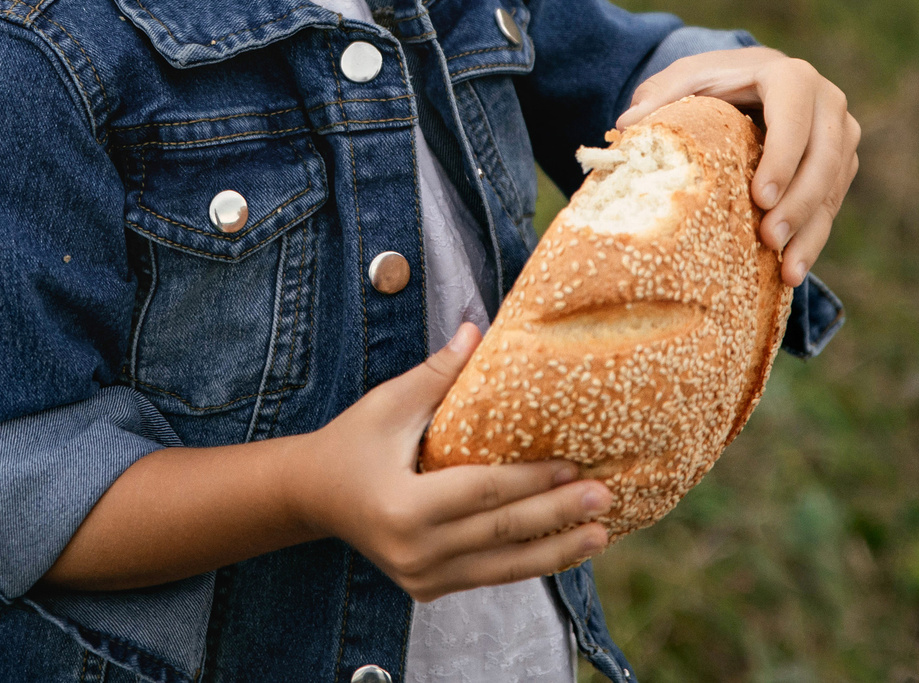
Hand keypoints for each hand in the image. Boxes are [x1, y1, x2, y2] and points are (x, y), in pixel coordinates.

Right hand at [288, 323, 609, 601]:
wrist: (314, 496)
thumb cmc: (353, 441)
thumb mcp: (389, 403)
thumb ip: (438, 373)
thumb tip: (479, 329)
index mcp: (402, 505)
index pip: (482, 492)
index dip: (531, 479)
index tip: (574, 465)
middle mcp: (413, 551)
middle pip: (501, 532)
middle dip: (558, 515)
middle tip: (604, 497)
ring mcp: (421, 578)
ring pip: (502, 567)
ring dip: (555, 551)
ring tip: (601, 534)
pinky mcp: (428, 589)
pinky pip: (488, 575)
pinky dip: (528, 563)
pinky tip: (562, 549)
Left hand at [617, 46, 858, 287]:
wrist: (752, 83)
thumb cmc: (715, 82)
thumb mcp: (686, 79)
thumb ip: (658, 95)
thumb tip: (625, 127)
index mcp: (790, 76)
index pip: (794, 117)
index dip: (783, 157)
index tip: (761, 197)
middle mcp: (827, 101)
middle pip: (824, 156)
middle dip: (799, 203)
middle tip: (770, 240)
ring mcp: (841, 134)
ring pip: (833, 186)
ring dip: (810, 230)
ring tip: (786, 270)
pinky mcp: (843, 164)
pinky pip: (833, 204)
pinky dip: (814, 238)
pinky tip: (793, 270)